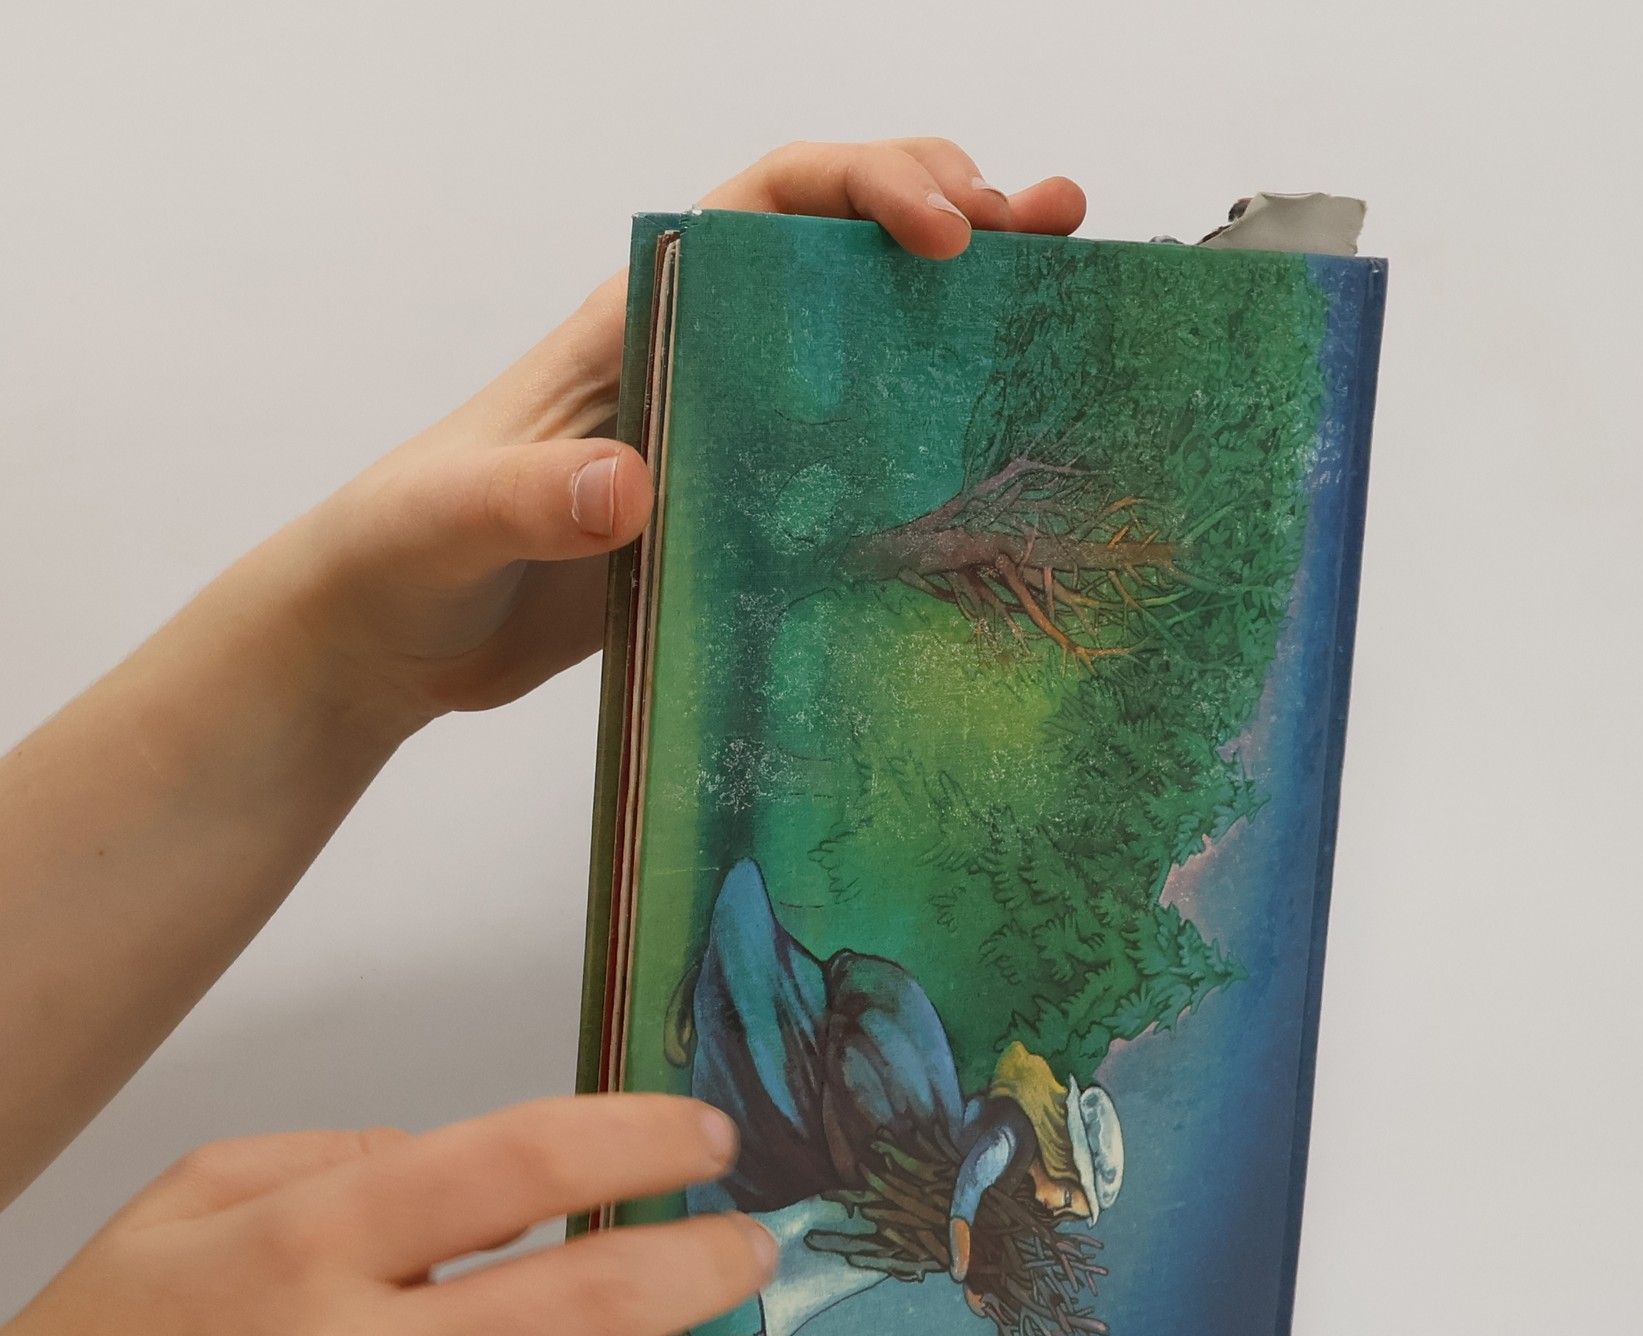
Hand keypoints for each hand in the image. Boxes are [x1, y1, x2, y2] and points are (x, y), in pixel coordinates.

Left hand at [281, 138, 1085, 735]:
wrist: (385, 640)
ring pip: (852, 343)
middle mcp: (690, 358)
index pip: (761, 205)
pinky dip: (916, 432)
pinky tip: (984, 448)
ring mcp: (716, 435)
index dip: (863, 190)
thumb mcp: (444, 524)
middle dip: (943, 209)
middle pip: (832, 246)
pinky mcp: (728, 513)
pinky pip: (840, 452)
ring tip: (1058, 287)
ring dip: (952, 311)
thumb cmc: (395, 560)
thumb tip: (629, 484)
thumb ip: (522, 499)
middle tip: (1048, 223)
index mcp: (632, 323)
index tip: (946, 232)